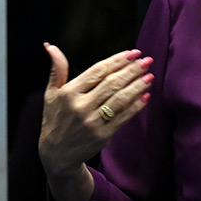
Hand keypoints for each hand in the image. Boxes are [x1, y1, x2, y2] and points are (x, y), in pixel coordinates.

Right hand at [38, 43, 153, 178]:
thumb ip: (56, 69)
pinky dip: (136, 106)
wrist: (56, 154)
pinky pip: (123, 117)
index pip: (97, 71)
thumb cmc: (55, 119)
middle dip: (132, 70)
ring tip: (150, 76)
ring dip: (137, 86)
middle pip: (111, 84)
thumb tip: (50, 45)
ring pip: (120, 100)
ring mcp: (91, 122)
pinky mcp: (102, 136)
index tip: (134, 52)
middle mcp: (80, 107)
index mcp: (68, 93)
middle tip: (148, 60)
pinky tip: (146, 96)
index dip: (117, 60)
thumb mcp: (51, 94)